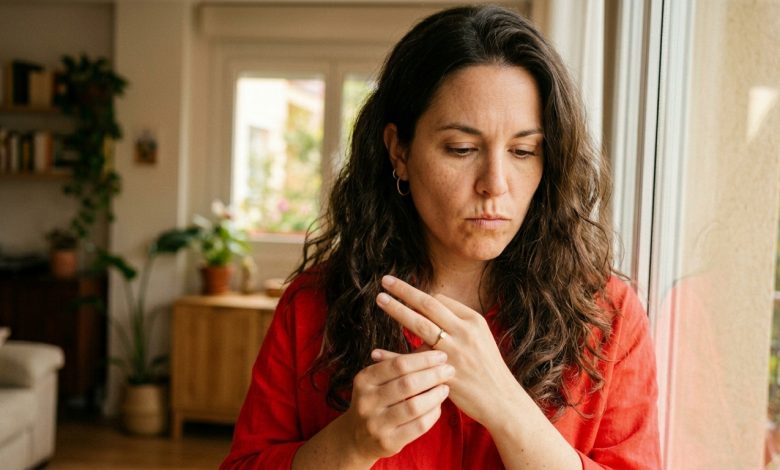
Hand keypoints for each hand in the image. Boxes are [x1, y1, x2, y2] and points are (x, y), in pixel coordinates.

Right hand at [342, 348, 453, 462]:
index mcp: (364, 379)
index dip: (423, 359)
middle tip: (449, 370)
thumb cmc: (376, 400)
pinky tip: (438, 406)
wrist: (357, 437)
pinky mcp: (388, 442)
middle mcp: (366, 401)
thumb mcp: (379, 380)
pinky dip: (433, 414)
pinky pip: (418, 426)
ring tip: (445, 388)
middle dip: (433, 375)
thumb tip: (431, 344)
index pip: (398, 364)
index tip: (441, 356)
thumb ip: (401, 364)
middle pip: (408, 384)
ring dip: (435, 395)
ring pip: (414, 406)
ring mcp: (376, 423)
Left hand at [375, 275, 526, 429]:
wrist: (501, 400)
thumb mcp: (480, 337)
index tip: (401, 290)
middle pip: (428, 305)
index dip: (418, 296)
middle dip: (405, 291)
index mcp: (473, 321)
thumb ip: (458, 321)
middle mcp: (463, 333)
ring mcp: (453, 352)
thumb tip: (433, 303)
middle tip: (385, 280)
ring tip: (380, 299)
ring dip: (397, 310)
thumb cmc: (487, 367)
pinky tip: (376, 352)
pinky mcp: (443, 373)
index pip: (440, 301)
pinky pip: (412, 361)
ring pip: (419, 325)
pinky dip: (392, 356)